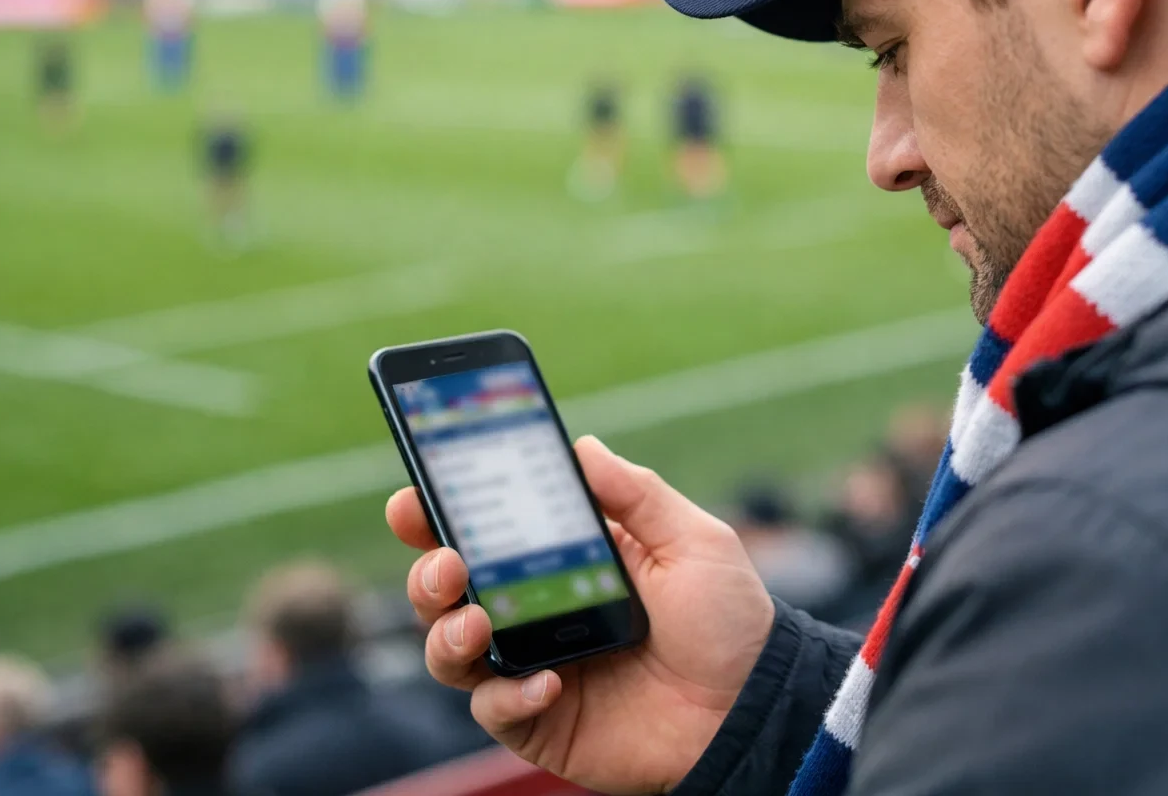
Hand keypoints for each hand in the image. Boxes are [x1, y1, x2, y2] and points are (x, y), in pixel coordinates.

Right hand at [386, 436, 774, 793]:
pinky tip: (547, 683)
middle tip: (447, 562)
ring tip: (475, 623)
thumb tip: (582, 446)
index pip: (486, 531)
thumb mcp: (692, 541)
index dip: (439, 513)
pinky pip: (493, 708)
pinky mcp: (541, 720)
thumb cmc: (728, 620)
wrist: (753, 707)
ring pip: (449, 650)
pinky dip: (505, 694)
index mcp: (563, 559)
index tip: (414, 496)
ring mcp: (533, 666)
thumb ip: (637, 494)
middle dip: (426, 572)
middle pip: (448, 589)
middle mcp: (535, 610)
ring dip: (446, 633)